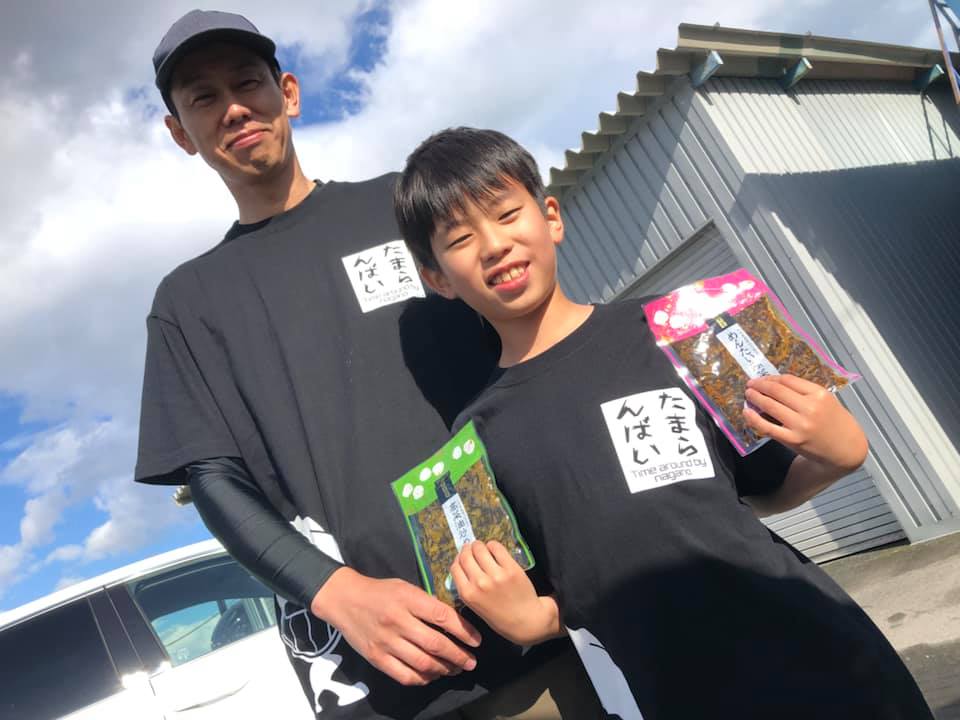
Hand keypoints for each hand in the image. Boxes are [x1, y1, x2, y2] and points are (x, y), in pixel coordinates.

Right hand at [310, 567, 480, 685]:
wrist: (344, 599)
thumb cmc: (380, 591)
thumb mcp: (405, 587)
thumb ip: (426, 603)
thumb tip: (454, 622)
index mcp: (408, 599)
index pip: (443, 616)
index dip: (464, 631)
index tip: (477, 641)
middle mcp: (397, 621)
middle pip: (435, 644)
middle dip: (458, 656)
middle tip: (471, 662)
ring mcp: (386, 642)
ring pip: (423, 663)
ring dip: (444, 669)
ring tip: (455, 669)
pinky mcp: (376, 658)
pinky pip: (405, 675)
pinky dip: (422, 679)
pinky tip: (432, 675)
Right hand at [450, 541, 561, 645]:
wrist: (526, 622)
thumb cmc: (500, 617)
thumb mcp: (476, 606)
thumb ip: (467, 587)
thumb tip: (463, 564)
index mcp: (468, 594)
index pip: (455, 567)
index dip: (458, 559)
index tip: (463, 557)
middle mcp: (479, 583)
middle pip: (465, 555)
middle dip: (467, 549)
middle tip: (472, 548)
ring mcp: (495, 575)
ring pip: (479, 548)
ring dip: (479, 546)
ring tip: (484, 548)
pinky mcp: (511, 568)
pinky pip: (497, 547)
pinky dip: (493, 545)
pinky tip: (495, 550)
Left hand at [743, 374, 867, 472]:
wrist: (845, 448)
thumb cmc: (834, 422)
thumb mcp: (826, 400)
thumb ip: (804, 392)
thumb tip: (775, 384)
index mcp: (819, 394)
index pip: (788, 380)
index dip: (771, 378)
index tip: (762, 379)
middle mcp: (810, 408)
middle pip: (777, 391)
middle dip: (760, 386)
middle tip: (750, 384)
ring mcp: (801, 424)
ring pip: (771, 406)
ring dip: (755, 398)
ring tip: (748, 394)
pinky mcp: (793, 440)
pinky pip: (768, 427)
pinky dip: (754, 419)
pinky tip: (747, 413)